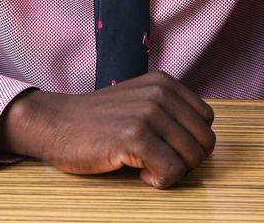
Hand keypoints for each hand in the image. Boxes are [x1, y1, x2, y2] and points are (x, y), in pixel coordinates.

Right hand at [0, 71, 215, 188]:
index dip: (189, 142)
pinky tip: (137, 171)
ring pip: (192, 159)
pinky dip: (159, 180)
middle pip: (204, 142)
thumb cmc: (98, 121)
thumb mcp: (139, 101)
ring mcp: (148, 113)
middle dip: (184, 161)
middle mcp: (160, 92)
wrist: (56, 124)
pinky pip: (172, 172)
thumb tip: (203, 140)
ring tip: (143, 164)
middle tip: (155, 160)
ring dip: (170, 171)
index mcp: (164, 82)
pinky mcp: (135, 136)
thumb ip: (169, 111)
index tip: (163, 146)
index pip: (206, 121)